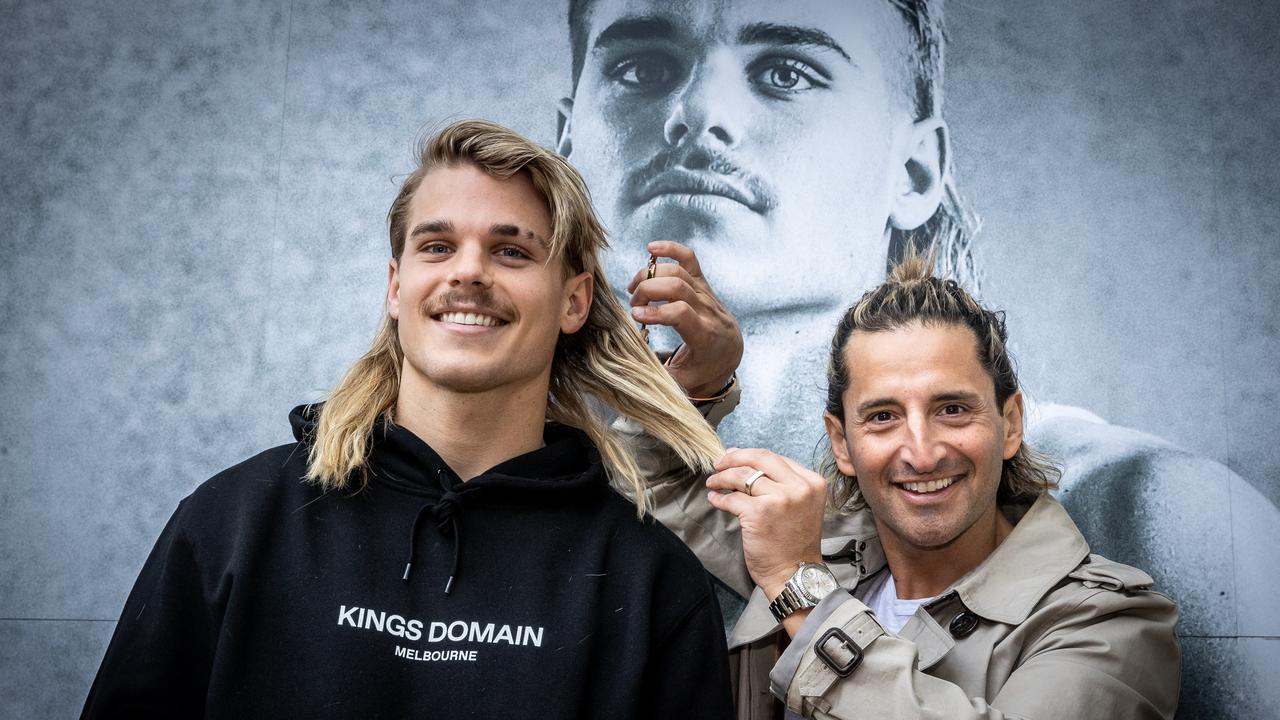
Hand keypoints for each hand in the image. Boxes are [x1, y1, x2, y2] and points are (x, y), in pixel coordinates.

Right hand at [628, 240, 742, 397]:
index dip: (656, 312)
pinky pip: (689, 259)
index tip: (635, 316)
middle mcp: (709, 311)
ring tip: (633, 289)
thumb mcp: (683, 382)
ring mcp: (706, 294)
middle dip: (648, 290)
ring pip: (679, 271)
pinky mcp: (703, 283)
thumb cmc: (703, 368)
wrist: (730, 350)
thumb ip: (659, 378)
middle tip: (632, 304)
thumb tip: (630, 376)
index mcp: (706, 336)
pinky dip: (670, 249)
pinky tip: (651, 249)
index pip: (682, 313)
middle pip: (677, 286)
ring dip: (650, 275)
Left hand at [705, 448, 826, 599]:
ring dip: (722, 477)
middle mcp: (799, 487)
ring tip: (713, 482)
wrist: (795, 574)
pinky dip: (719, 497)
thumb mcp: (801, 505)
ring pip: (743, 476)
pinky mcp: (760, 513)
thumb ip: (781, 484)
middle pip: (759, 459)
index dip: (749, 455)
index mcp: (811, 482)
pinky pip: (732, 498)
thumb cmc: (794, 543)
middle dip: (733, 458)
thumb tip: (746, 462)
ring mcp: (780, 499)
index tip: (734, 456)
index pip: (775, 458)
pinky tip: (714, 499)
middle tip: (718, 463)